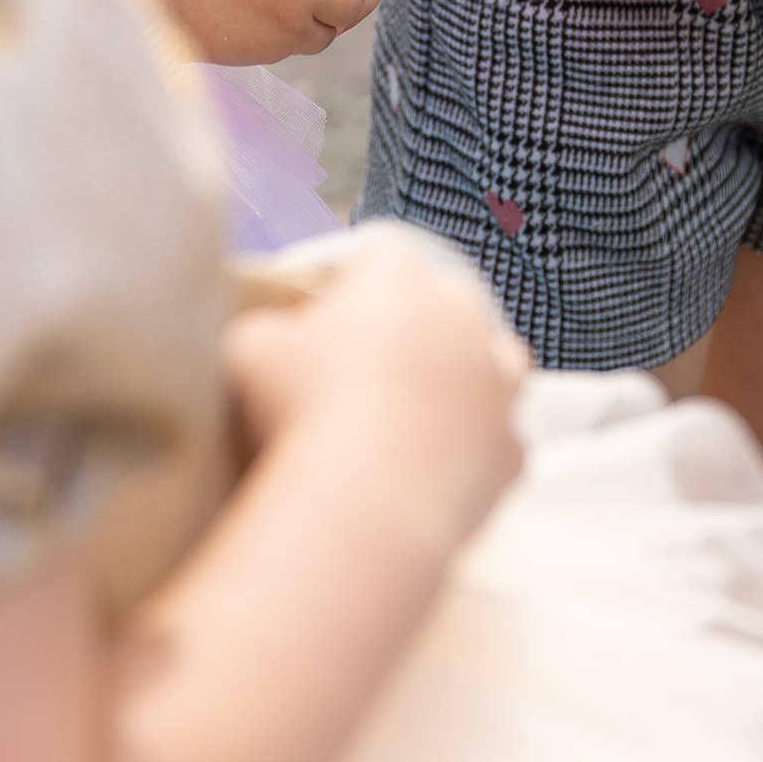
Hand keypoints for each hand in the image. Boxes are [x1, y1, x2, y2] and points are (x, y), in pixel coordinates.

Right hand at [227, 230, 528, 560]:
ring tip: (410, 414)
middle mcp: (463, 314)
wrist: (366, 508)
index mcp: (399, 277)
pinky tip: (431, 469)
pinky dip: (471, 448)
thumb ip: (269, 326)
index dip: (351, 281)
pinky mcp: (513, 445)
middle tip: (360, 372)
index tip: (324, 316)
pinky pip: (496, 436)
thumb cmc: (301, 412)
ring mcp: (498, 381)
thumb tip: (277, 336)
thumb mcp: (249, 349)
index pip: (382, 253)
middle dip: (409, 327)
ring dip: (458, 377)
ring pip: (491, 360)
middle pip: (441, 302)